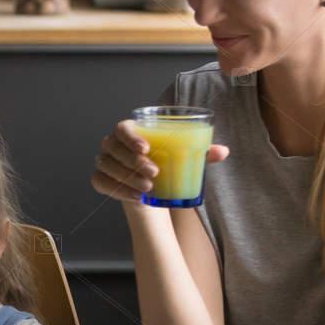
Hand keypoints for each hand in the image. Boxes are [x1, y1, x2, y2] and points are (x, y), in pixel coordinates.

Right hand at [91, 118, 228, 202]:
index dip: (131, 137)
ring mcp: (105, 162)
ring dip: (127, 176)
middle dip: (133, 160)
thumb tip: (223, 151)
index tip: (147, 149)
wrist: (153, 188)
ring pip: (106, 165)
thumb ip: (202, 152)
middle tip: (154, 172)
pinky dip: (117, 189)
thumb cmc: (167, 164)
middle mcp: (113, 144)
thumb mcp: (185, 157)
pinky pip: (101, 182)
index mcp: (131, 132)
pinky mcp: (102, 180)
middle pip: (113, 146)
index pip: (123, 128)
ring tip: (148, 187)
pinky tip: (136, 196)